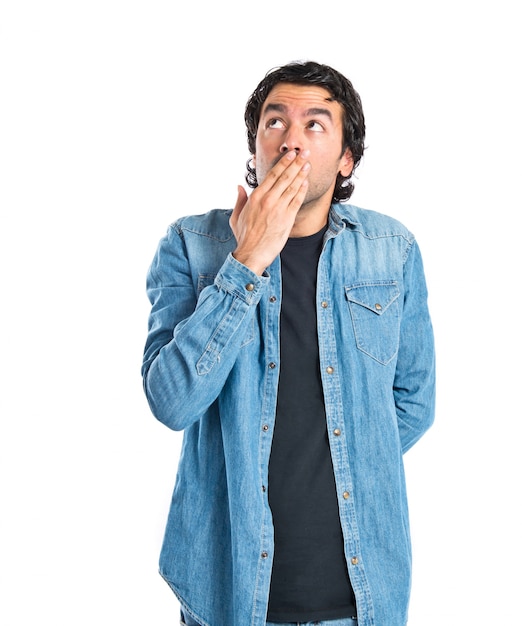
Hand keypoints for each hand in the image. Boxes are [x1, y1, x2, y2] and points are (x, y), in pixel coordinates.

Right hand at [229, 150, 309, 274]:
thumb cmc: (244, 237)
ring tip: (308, 164)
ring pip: (292, 186)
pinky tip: (306, 182)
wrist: (252, 253)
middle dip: (296, 163)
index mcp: (255, 197)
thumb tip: (239, 187)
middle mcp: (268, 200)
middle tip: (304, 153)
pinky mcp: (287, 218)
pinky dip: (302, 190)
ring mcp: (278, 209)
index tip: (291, 155)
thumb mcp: (236, 216)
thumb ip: (239, 200)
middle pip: (285, 177)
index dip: (283, 163)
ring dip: (301, 174)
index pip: (272, 175)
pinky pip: (297, 200)